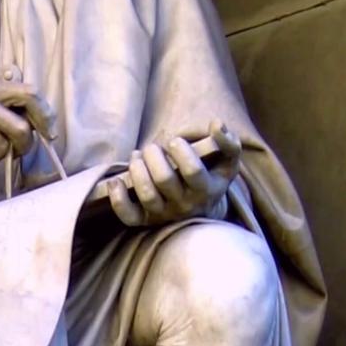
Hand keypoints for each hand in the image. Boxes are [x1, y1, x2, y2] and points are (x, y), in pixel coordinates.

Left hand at [107, 120, 240, 225]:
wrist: (202, 208)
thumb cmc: (211, 176)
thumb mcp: (227, 161)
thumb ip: (228, 142)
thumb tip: (217, 124)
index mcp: (206, 189)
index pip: (193, 172)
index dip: (181, 153)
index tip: (175, 141)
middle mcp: (185, 205)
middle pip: (164, 180)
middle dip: (153, 156)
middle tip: (152, 147)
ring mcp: (164, 214)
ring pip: (146, 195)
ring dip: (136, 169)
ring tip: (137, 156)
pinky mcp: (146, 220)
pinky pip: (128, 216)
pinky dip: (117, 199)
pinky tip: (116, 180)